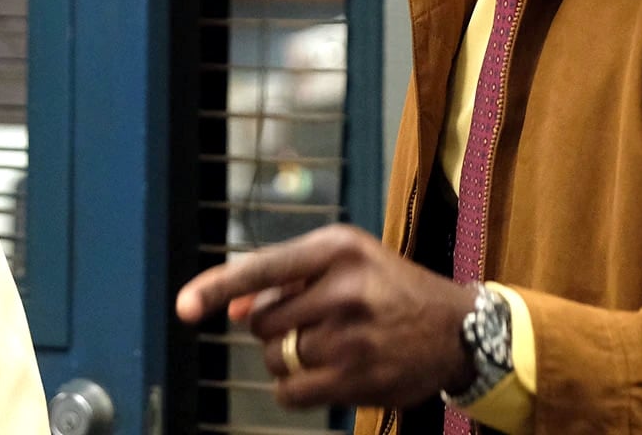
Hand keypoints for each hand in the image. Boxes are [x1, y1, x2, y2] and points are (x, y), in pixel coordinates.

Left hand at [175, 223, 476, 410]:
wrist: (457, 329)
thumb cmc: (388, 287)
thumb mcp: (344, 263)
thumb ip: (284, 279)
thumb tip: (230, 309)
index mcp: (336, 249)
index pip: (262, 268)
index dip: (216, 287)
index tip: (184, 307)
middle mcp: (343, 289)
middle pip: (263, 322)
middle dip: (275, 326)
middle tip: (312, 321)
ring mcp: (352, 339)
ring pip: (276, 359)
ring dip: (287, 358)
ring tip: (327, 345)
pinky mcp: (358, 380)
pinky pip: (291, 393)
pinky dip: (294, 387)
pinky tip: (323, 372)